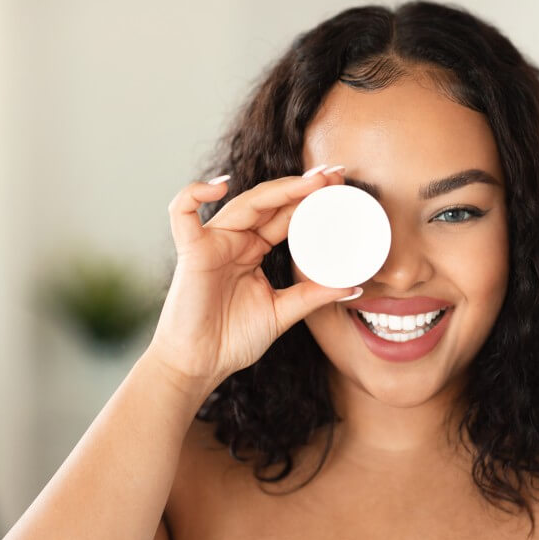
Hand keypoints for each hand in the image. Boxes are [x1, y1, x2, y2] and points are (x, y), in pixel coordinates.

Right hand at [145, 164, 359, 399]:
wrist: (201, 365)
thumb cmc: (234, 339)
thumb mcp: (284, 311)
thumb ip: (314, 295)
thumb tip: (356, 286)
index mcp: (254, 248)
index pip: (286, 214)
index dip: (312, 198)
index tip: (343, 185)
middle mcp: (235, 239)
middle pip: (270, 202)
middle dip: (303, 186)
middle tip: (336, 174)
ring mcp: (213, 242)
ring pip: (244, 203)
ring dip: (279, 188)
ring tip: (313, 181)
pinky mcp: (190, 251)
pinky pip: (182, 213)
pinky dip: (194, 193)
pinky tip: (220, 186)